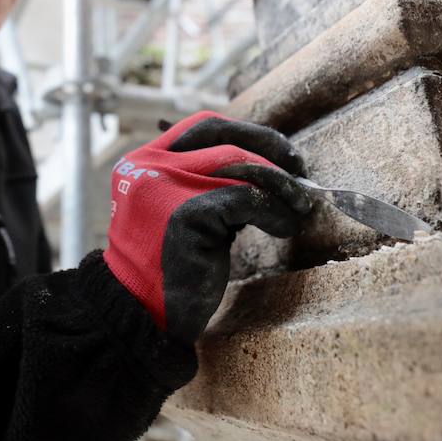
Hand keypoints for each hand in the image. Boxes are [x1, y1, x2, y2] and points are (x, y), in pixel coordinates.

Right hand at [101, 111, 309, 344]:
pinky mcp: (187, 212)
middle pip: (223, 136)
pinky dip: (275, 211)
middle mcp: (151, 166)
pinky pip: (247, 198)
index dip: (247, 133)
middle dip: (269, 149)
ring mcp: (166, 185)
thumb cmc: (170, 268)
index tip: (280, 153)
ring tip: (298, 207)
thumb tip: (270, 170)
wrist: (142, 313)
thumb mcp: (187, 213)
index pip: (203, 127)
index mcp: (146, 162)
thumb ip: (210, 185)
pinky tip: (285, 227)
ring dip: (280, 185)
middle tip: (299, 171)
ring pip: (239, 164)